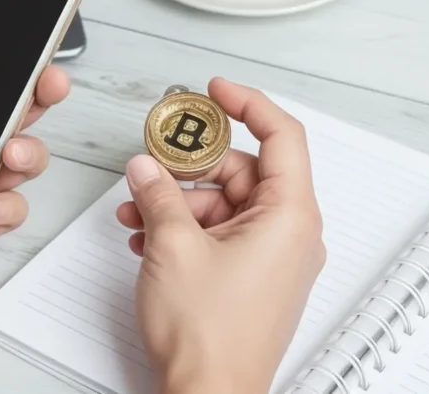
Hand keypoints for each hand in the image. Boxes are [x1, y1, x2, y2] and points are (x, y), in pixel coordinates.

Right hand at [116, 79, 324, 393]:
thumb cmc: (211, 338)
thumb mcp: (172, 246)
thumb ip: (158, 194)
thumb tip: (147, 169)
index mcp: (290, 216)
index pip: (282, 135)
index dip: (248, 103)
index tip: (216, 91)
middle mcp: (290, 234)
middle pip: (242, 170)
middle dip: (190, 167)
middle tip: (153, 163)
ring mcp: (273, 257)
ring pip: (225, 203)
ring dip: (178, 202)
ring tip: (137, 212)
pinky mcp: (254, 277)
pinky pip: (222, 232)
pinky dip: (187, 228)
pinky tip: (148, 237)